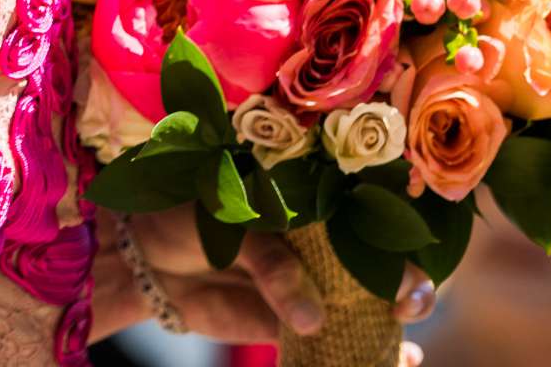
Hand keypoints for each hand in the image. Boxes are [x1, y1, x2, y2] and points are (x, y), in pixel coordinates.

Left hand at [93, 207, 437, 347]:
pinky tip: (396, 362)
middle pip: (378, 266)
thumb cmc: (188, 212)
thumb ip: (270, 261)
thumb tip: (312, 319)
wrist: (144, 250)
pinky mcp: (288, 322)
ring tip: (404, 351)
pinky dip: (360, 355)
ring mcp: (309, 285)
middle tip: (405, 303)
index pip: (367, 214)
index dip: (393, 238)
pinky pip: (330, 341)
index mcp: (310, 200)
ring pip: (362, 310)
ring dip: (389, 330)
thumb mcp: (227, 219)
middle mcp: (320, 243)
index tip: (401, 262)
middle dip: (404, 287)